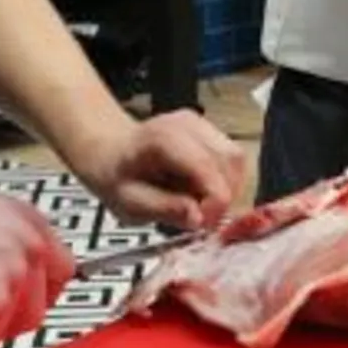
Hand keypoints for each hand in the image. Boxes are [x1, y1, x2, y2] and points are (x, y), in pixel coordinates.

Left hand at [73, 109, 246, 231]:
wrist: (111, 151)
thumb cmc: (116, 175)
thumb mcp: (129, 202)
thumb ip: (164, 209)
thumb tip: (197, 218)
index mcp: (165, 139)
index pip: (209, 168)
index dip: (216, 202)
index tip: (204, 224)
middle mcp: (188, 124)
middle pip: (231, 161)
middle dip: (224, 196)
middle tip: (202, 219)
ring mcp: (201, 123)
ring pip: (237, 158)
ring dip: (227, 188)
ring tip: (198, 204)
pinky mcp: (208, 129)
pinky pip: (231, 158)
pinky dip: (224, 180)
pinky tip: (200, 191)